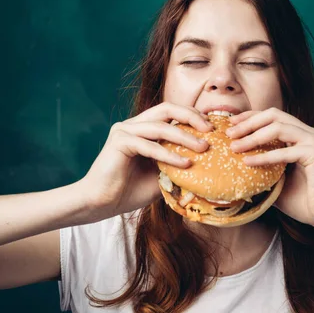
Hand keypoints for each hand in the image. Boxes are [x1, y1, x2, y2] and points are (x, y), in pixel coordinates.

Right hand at [75, 102, 212, 221]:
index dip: (193, 116)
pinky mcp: (119, 141)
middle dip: (191, 116)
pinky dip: (169, 154)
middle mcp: (133, 125)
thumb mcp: (162, 175)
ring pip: (160, 126)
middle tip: (210, 129)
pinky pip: (149, 145)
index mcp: (144, 129)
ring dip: (184, 136)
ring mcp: (125, 130)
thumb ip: (178, 165)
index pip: (172, 113)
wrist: (100, 204)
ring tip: (203, 148)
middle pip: (167, 108)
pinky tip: (185, 163)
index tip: (212, 129)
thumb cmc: (130, 191)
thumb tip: (208, 164)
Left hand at [227, 108, 313, 236]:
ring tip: (235, 146)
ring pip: (278, 127)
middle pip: (273, 115)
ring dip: (253, 136)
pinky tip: (248, 162)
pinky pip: (284, 151)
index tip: (230, 124)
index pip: (272, 116)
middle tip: (229, 133)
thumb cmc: (305, 201)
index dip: (250, 117)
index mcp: (300, 136)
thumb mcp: (276, 181)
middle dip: (248, 122)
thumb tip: (234, 169)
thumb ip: (261, 170)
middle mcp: (308, 133)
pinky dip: (264, 156)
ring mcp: (313, 141)